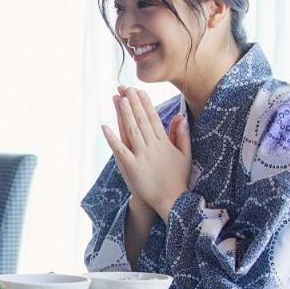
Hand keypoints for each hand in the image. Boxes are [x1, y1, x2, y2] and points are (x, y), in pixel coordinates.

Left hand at [102, 87, 190, 220]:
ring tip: (119, 99)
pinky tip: (105, 127)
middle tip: (126, 88)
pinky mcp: (131, 167)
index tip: (139, 91)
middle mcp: (152, 147)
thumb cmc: (178, 178)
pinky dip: (112, 138)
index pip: (153, 119)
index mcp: (164, 143)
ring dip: (124, 114)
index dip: (145, 104)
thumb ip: (181, 135)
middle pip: (140, 121)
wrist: (171, 201)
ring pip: (131, 131)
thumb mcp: (185, 155)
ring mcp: (141, 156)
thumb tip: (180, 116)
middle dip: (133, 103)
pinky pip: (120, 150)